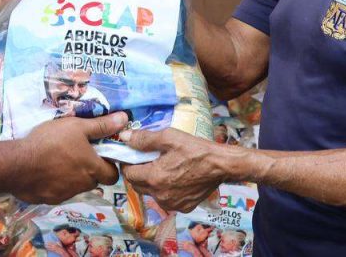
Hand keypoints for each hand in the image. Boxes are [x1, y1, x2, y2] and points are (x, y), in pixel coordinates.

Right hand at [10, 112, 127, 204]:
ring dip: (73, 176)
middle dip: (90, 170)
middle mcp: (83, 185)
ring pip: (76, 186)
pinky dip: (56, 183)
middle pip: (94, 180)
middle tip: (78, 154)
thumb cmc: (50, 142)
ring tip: (59, 160)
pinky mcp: (50, 199)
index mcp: (93, 168)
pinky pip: (59, 191)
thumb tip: (125, 119)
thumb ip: (101, 125)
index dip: (109, 165)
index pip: (113, 175)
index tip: (100, 154)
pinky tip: (45, 171)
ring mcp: (66, 194)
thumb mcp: (77, 126)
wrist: (18, 165)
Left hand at [120, 128, 246, 212]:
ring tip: (164, 168)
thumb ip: (144, 139)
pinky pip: (167, 200)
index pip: (128, 174)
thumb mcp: (169, 137)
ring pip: (151, 194)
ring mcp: (172, 204)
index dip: (128, 163)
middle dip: (138, 173)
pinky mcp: (183, 208)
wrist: (221, 165)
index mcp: (154, 178)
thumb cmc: (195, 149)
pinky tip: (176, 178)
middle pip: (137, 185)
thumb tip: (124, 138)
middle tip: (148, 160)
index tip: (134, 155)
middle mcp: (160, 196)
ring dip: (151, 183)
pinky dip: (166, 190)